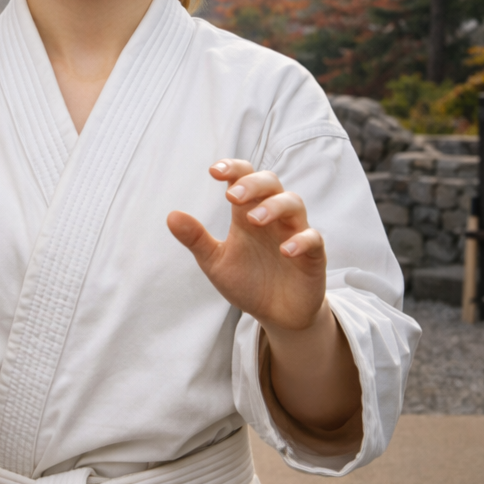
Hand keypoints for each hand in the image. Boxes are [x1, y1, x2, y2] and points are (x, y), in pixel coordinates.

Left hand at [167, 160, 326, 331]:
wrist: (277, 315)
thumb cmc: (248, 281)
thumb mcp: (216, 262)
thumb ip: (196, 239)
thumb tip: (171, 216)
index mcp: (247, 214)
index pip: (244, 178)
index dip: (233, 168)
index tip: (214, 172)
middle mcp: (273, 217)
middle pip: (271, 182)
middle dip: (252, 183)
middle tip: (231, 197)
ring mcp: (294, 233)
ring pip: (293, 203)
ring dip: (274, 206)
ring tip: (254, 219)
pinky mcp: (312, 256)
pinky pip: (313, 238)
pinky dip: (301, 240)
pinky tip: (284, 250)